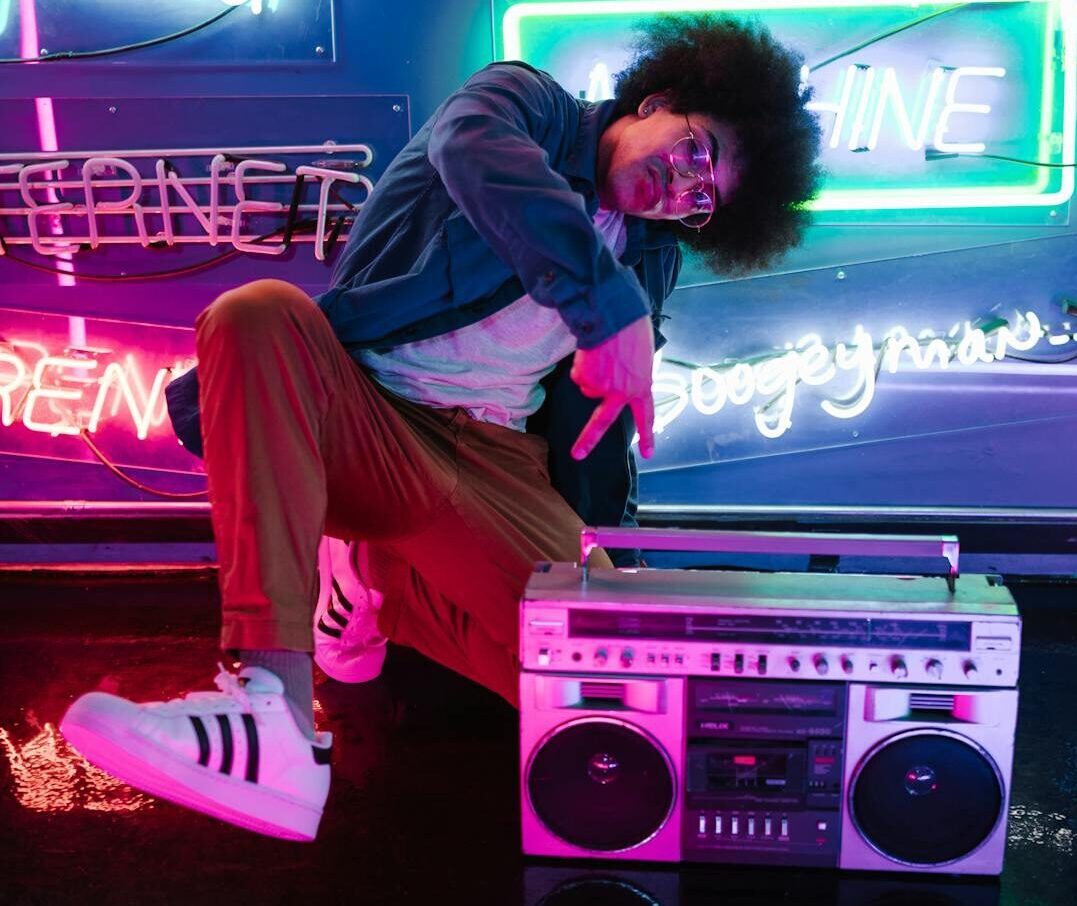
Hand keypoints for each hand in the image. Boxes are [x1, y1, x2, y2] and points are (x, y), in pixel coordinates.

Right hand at [569, 314, 654, 460]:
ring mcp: (602, 387)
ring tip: (601, 354)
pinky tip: (592, 352)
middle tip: (576, 455)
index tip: (647, 454)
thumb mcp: (643, 358)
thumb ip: (634, 377)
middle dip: (587, 440)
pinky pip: (578, 376)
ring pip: (588, 388)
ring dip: (590, 374)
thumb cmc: (633, 331)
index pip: (647, 416)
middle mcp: (622, 392)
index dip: (647, 436)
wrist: (616, 315)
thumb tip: (616, 384)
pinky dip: (581, 365)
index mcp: (642, 387)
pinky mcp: (585, 378)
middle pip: (601, 422)